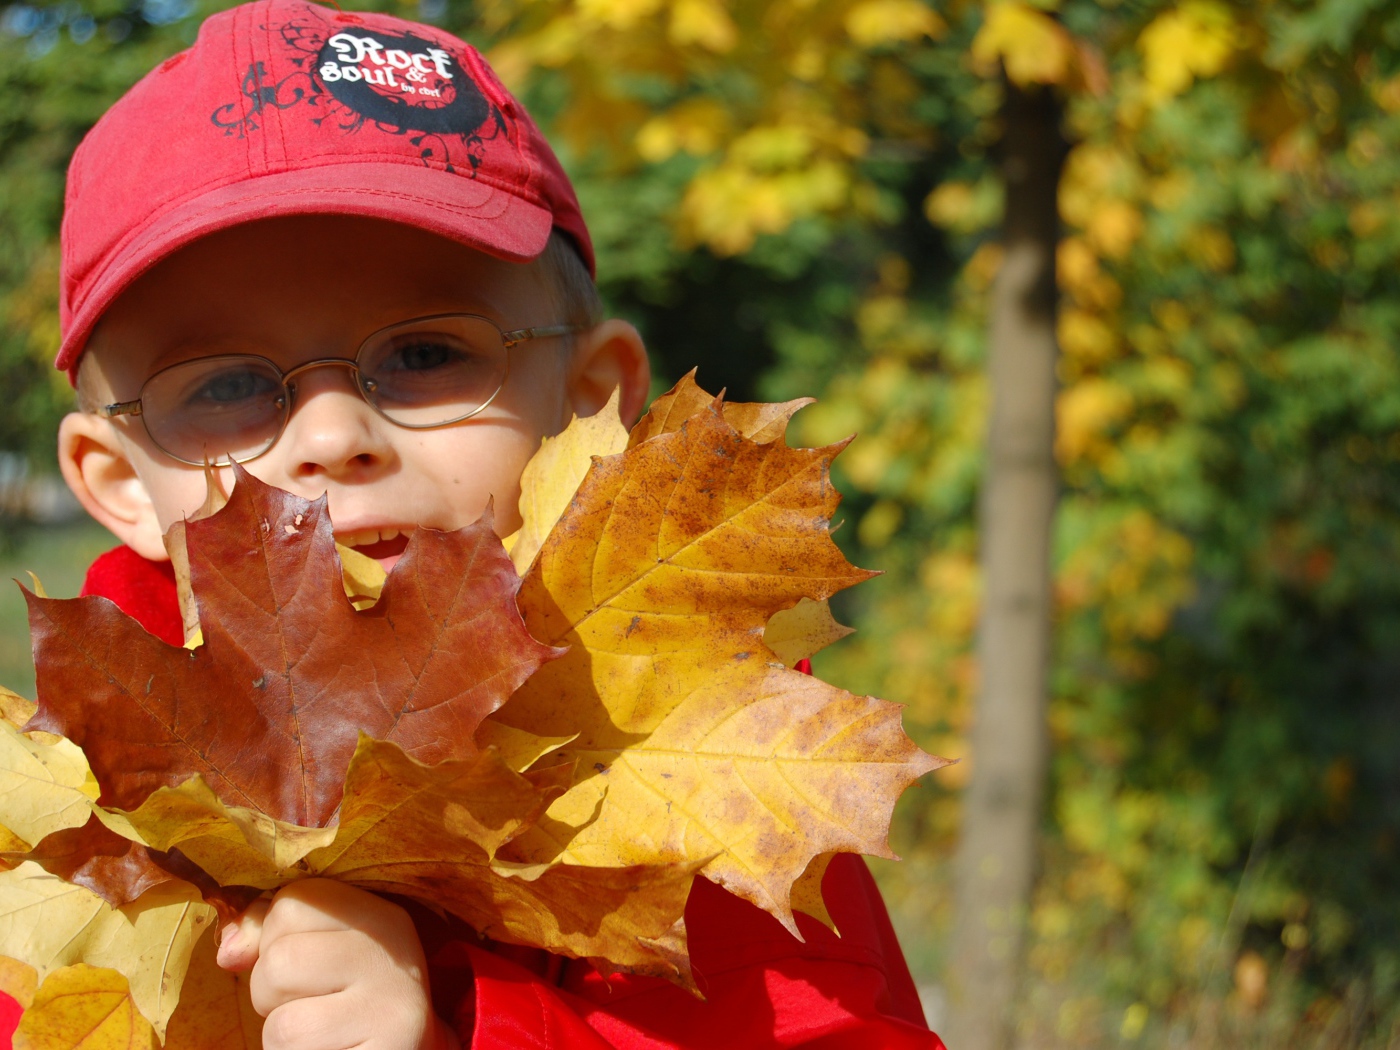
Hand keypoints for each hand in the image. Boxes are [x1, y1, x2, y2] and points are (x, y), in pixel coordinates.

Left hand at [216, 880, 460, 1049]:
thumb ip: (272, 937)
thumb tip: (229, 952)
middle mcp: (390, 953)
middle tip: (308, 1007)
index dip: (273, 938)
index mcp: (378, 916)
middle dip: (269, 994)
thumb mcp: (321, 957)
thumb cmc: (348, 1007)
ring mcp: (391, 1005)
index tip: (302, 966)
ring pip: (283, 1022)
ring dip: (282, 1038)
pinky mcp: (387, 1047)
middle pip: (280, 960)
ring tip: (318, 1036)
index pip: (293, 902)